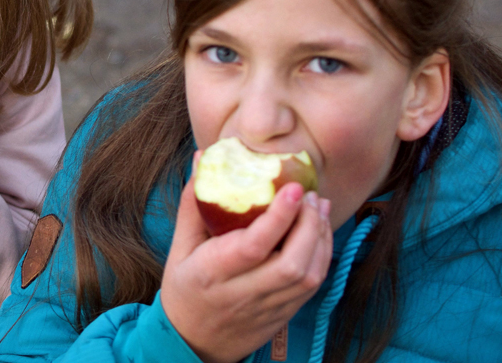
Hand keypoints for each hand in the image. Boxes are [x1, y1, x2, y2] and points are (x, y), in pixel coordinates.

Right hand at [160, 151, 332, 362]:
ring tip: (318, 206)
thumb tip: (204, 158)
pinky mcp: (284, 314)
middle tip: (309, 194)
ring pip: (308, 277)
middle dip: (308, 225)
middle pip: (290, 264)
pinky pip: (312, 286)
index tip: (292, 187)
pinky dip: (322, 255)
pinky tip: (318, 231)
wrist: (194, 343)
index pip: (252, 247)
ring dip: (321, 238)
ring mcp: (267, 308)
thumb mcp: (180, 247)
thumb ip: (193, 204)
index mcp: (211, 274)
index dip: (277, 217)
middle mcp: (242, 294)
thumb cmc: (185, 287)